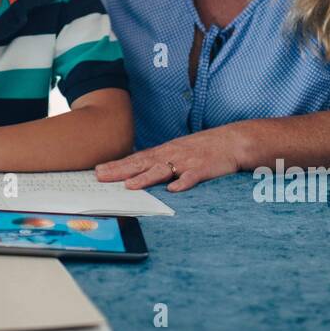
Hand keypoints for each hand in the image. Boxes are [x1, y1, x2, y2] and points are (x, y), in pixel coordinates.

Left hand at [94, 126, 241, 191]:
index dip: (116, 166)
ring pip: (163, 170)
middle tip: (101, 177)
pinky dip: (183, 182)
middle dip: (121, 171)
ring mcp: (187, 161)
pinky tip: (173, 190)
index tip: (98, 171)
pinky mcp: (204, 169)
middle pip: (142, 163)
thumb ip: (158, 161)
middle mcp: (171, 155)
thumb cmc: (201, 148)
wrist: (231, 140)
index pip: (136, 159)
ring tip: (130, 186)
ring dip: (146, 178)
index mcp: (164, 152)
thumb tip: (136, 171)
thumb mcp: (176, 151)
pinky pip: (192, 177)